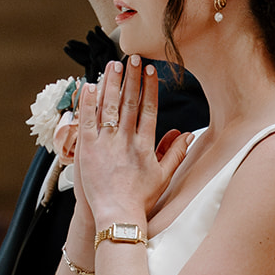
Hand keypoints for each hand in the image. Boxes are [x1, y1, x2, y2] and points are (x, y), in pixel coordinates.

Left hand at [76, 56, 192, 225]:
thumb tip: (188, 135)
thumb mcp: (163, 177)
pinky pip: (87, 121)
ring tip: (113, 65)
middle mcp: (126, 140)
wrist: (116, 216)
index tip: (149, 70)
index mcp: (144, 145)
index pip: (148, 109)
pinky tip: (89, 86)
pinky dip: (88, 103)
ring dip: (111, 84)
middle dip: (131, 78)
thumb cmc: (140, 199)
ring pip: (108, 107)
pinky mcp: (87, 150)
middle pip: (129, 102)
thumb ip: (175, 153)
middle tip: (132, 58)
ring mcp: (105, 144)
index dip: (149, 88)